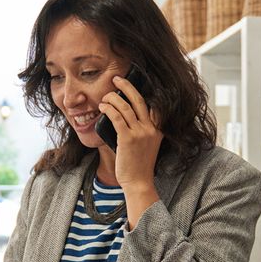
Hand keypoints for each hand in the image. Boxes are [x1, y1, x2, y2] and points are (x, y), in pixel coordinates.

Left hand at [99, 75, 162, 189]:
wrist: (139, 182)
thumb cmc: (139, 165)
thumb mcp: (147, 144)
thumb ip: (141, 130)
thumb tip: (124, 114)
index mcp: (158, 129)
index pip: (153, 104)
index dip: (142, 91)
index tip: (132, 84)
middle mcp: (151, 128)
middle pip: (139, 99)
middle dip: (126, 86)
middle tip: (116, 79)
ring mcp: (140, 133)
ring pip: (125, 107)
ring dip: (112, 98)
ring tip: (105, 97)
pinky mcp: (127, 138)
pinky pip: (117, 117)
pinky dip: (108, 109)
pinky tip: (102, 106)